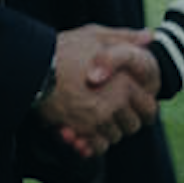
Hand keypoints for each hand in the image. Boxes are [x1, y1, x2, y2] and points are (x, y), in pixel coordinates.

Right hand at [36, 24, 159, 157]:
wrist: (33, 67)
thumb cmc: (65, 49)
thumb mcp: (97, 35)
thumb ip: (126, 38)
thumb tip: (149, 36)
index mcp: (127, 83)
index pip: (150, 108)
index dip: (143, 108)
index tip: (135, 107)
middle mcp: (116, 104)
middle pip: (132, 126)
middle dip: (125, 121)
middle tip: (112, 111)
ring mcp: (98, 119)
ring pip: (114, 137)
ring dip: (107, 131)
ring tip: (94, 116)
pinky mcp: (81, 130)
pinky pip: (97, 147)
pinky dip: (93, 143)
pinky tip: (86, 132)